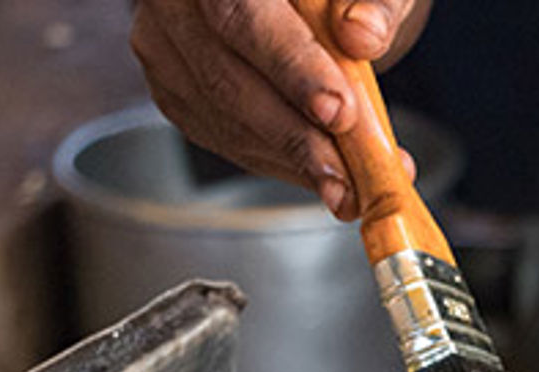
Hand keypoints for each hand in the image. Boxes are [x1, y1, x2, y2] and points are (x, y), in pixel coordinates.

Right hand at [130, 0, 427, 218]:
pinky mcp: (170, 83)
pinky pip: (217, 133)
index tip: (339, 113)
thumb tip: (363, 36)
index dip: (291, 67)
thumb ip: (374, 3)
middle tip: (347, 176)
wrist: (305, 1)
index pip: (244, 14)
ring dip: (288, 160)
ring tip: (348, 186)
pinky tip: (315, 172)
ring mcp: (163, 41)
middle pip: (225, 75)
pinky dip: (272, 161)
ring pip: (220, 114)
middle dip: (294, 135)